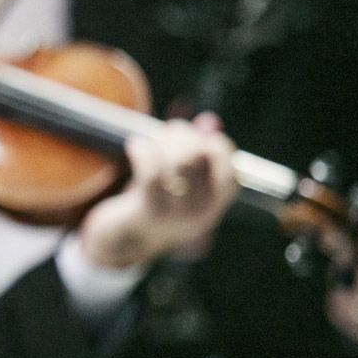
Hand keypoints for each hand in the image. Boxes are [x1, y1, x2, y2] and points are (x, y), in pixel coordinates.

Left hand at [78, 114, 236, 267]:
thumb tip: (208, 120)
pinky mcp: (150, 212)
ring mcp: (177, 215)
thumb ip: (198, 150)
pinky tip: (135, 145)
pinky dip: (142, 150)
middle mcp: (202, 212)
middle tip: (168, 133)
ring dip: (162, 140)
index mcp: (216, 204)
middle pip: (199, 157)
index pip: (231, 171)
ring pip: (177, 161)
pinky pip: (150, 171)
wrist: (125, 237)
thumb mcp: (183, 178)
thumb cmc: (158, 199)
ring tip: (151, 140)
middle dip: (182, 134)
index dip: (217, 146)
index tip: (198, 135)